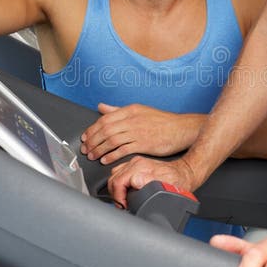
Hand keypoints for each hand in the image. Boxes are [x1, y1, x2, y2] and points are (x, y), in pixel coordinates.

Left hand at [80, 103, 200, 163]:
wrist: (181, 128)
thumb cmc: (161, 121)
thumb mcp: (139, 110)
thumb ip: (118, 110)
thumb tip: (102, 107)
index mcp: (130, 110)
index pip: (104, 119)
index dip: (92, 129)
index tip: (85, 137)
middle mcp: (132, 120)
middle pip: (105, 130)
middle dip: (93, 141)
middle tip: (86, 149)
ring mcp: (138, 132)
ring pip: (112, 140)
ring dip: (99, 149)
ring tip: (93, 155)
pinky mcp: (144, 144)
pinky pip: (123, 150)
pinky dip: (112, 155)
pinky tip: (105, 160)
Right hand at [108, 155, 196, 207]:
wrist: (185, 173)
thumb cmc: (178, 182)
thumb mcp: (164, 189)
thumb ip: (148, 187)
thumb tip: (135, 187)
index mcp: (140, 168)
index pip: (118, 182)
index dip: (118, 198)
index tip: (123, 207)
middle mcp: (136, 163)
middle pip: (113, 178)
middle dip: (115, 194)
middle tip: (122, 206)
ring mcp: (136, 162)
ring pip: (114, 174)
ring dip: (115, 188)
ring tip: (122, 199)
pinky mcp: (136, 163)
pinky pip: (120, 171)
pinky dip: (119, 181)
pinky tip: (124, 190)